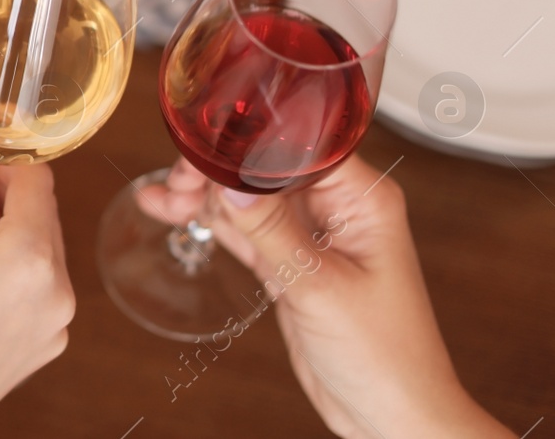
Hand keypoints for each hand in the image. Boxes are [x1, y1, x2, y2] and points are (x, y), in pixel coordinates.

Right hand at [141, 157, 514, 438]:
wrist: (392, 415)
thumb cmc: (387, 355)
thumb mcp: (320, 287)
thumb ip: (273, 232)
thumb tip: (229, 181)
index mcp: (363, 200)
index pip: (300, 147)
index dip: (248, 142)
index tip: (203, 148)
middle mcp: (339, 209)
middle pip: (265, 167)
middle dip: (217, 170)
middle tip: (177, 180)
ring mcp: (313, 237)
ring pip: (249, 199)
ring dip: (205, 195)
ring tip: (162, 197)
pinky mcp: (291, 264)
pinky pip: (245, 232)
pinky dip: (212, 223)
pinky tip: (175, 212)